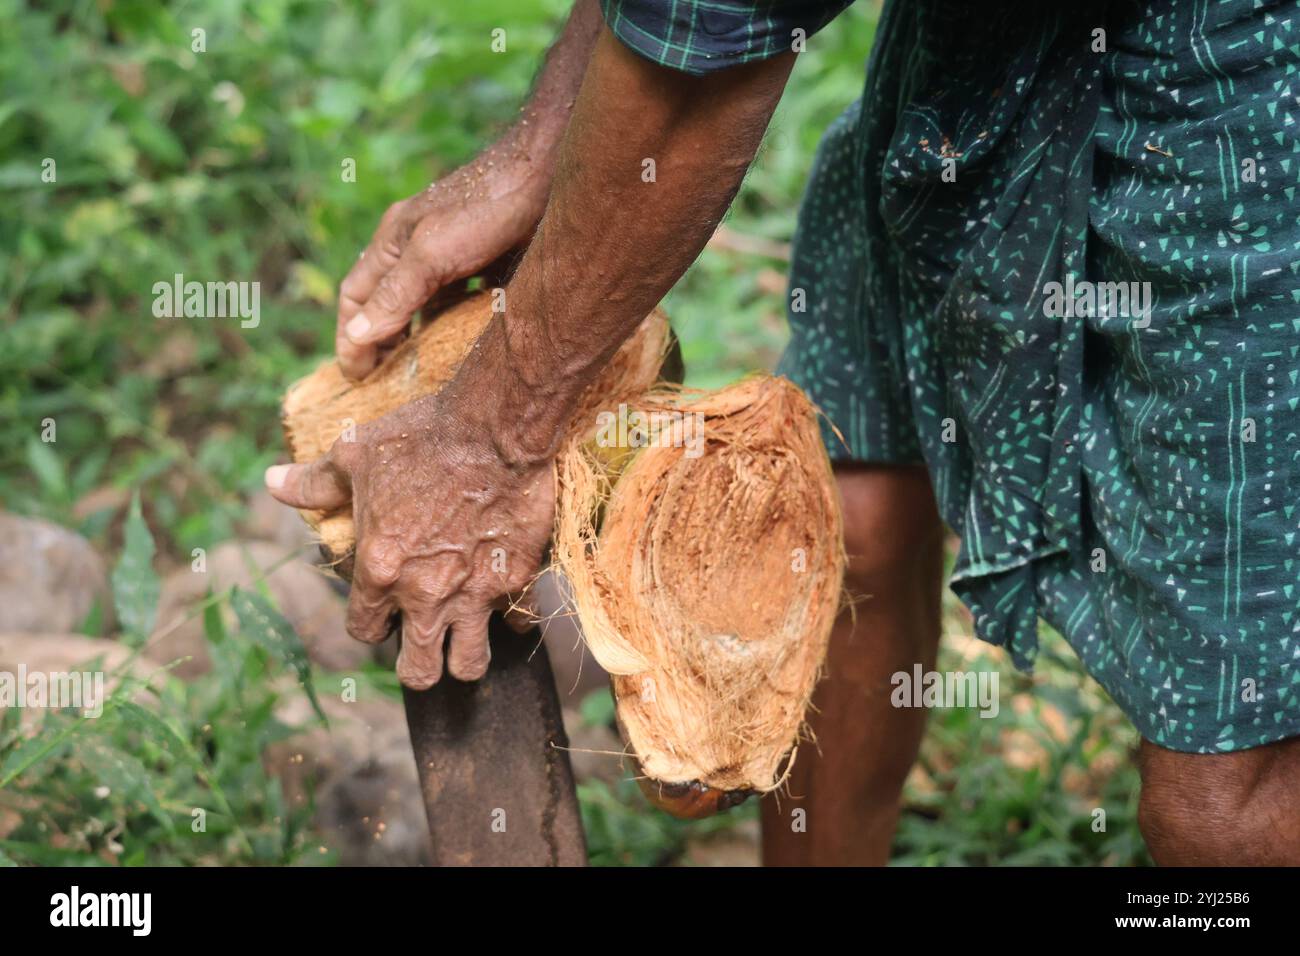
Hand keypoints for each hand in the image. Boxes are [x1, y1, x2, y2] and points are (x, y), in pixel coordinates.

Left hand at [264, 393, 553, 687]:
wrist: (493, 428)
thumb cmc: (420, 438)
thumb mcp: (356, 454)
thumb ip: (315, 482)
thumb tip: (273, 482)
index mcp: (379, 569)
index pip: (364, 631)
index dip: (372, 624)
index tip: (384, 611)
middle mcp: (424, 594)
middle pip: (418, 672)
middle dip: (418, 663)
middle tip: (425, 639)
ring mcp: (474, 592)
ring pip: (468, 664)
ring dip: (464, 655)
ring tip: (465, 636)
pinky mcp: (516, 580)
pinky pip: (517, 623)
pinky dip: (512, 616)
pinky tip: (504, 594)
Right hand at [336, 154, 547, 379]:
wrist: (549, 170)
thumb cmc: (488, 208)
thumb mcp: (434, 254)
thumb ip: (396, 294)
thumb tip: (358, 335)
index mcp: (392, 241)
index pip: (354, 296)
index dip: (351, 338)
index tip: (357, 380)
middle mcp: (416, 244)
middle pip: (384, 300)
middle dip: (380, 340)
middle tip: (385, 383)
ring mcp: (452, 248)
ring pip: (424, 300)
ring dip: (418, 334)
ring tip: (422, 371)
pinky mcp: (487, 255)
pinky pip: (461, 295)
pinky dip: (455, 320)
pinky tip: (467, 342)